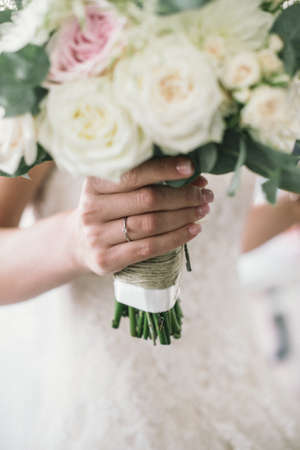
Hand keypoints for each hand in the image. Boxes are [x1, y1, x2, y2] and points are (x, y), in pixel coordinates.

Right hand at [71, 157, 213, 275]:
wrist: (79, 243)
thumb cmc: (108, 210)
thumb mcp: (114, 190)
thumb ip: (145, 181)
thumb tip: (193, 176)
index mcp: (94, 184)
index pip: (134, 173)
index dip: (164, 169)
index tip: (191, 167)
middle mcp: (92, 208)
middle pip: (148, 199)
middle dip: (183, 195)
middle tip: (205, 194)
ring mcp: (97, 236)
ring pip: (151, 224)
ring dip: (184, 216)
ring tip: (203, 210)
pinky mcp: (105, 259)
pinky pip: (149, 248)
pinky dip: (176, 238)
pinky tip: (193, 229)